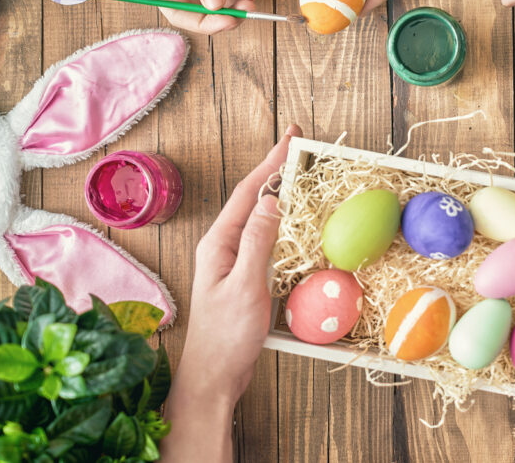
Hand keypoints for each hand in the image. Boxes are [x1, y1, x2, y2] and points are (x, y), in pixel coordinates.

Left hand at [161, 125, 299, 462]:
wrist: (213, 377)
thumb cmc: (226, 337)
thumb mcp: (246, 287)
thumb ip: (258, 243)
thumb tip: (271, 201)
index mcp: (219, 242)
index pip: (249, 191)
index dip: (272, 161)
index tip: (292, 138)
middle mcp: (223, 246)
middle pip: (253, 197)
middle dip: (276, 169)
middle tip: (300, 146)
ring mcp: (232, 261)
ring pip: (260, 217)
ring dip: (281, 193)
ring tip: (301, 174)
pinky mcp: (244, 276)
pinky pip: (266, 239)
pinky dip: (284, 223)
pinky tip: (297, 223)